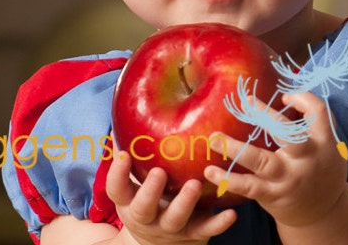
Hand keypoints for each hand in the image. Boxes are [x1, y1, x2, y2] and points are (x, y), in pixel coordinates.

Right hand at [106, 150, 235, 244]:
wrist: (159, 241)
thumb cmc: (144, 196)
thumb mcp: (131, 181)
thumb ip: (128, 152)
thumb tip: (123, 115)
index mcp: (128, 199)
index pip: (116, 189)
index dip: (118, 173)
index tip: (125, 154)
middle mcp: (146, 216)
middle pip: (143, 208)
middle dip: (151, 192)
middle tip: (160, 172)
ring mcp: (169, 227)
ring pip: (175, 219)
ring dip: (185, 202)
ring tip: (195, 184)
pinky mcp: (192, 234)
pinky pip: (205, 230)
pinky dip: (218, 223)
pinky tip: (230, 212)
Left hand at [204, 91, 347, 227]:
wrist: (325, 214)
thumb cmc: (318, 167)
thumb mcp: (326, 145)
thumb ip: (308, 122)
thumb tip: (281, 92)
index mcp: (323, 141)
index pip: (319, 111)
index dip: (301, 98)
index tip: (283, 95)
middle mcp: (308, 159)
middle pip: (288, 134)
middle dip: (266, 117)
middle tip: (246, 101)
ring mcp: (289, 178)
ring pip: (261, 161)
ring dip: (235, 149)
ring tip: (214, 139)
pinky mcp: (274, 194)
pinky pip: (249, 187)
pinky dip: (228, 180)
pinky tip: (210, 172)